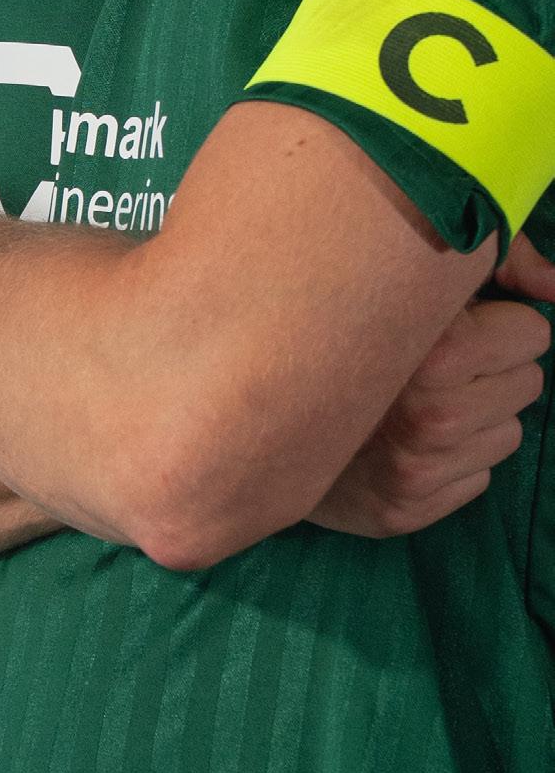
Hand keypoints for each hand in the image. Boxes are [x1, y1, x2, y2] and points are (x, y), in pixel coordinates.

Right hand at [304, 228, 552, 538]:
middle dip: (491, 367)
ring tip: (415, 395)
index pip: (533, 335)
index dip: (499, 322)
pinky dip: (454, 459)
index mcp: (437, 353)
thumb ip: (501, 260)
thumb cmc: (340, 319)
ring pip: (508, 433)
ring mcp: (418, 472)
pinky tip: (406, 435)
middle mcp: (431, 418)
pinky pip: (478, 478)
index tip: (454, 321)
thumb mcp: (417, 271)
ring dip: (475, 414)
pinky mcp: (406, 511)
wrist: (248, 397)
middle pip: (527, 384)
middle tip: (433, 358)